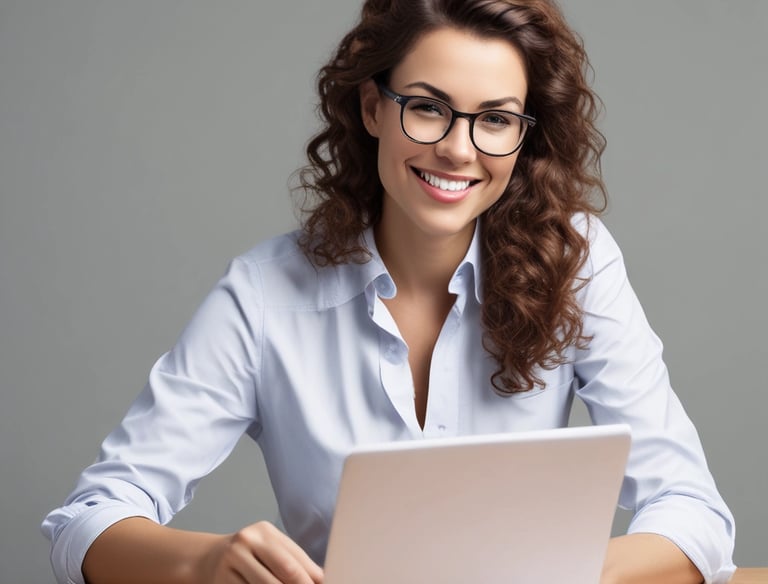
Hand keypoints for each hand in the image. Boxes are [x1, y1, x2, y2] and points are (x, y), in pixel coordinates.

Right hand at [197, 521, 323, 583]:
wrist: (210, 558)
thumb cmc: (250, 554)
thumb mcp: (272, 549)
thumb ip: (297, 562)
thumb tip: (323, 579)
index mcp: (264, 532)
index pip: (294, 562)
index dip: (311, 581)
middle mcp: (246, 543)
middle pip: (282, 575)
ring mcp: (231, 562)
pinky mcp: (221, 580)